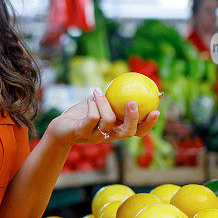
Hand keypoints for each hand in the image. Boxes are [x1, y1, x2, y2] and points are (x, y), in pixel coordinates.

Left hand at [45, 87, 159, 146]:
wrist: (61, 128)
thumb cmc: (82, 114)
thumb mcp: (100, 104)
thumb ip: (114, 98)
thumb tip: (131, 80)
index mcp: (117, 130)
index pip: (137, 131)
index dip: (148, 124)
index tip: (156, 110)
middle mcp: (109, 136)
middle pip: (127, 132)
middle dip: (133, 117)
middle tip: (132, 101)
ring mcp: (96, 136)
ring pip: (108, 121)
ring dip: (104, 102)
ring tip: (97, 90)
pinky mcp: (82, 133)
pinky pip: (92, 117)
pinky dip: (93, 104)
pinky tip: (90, 97)